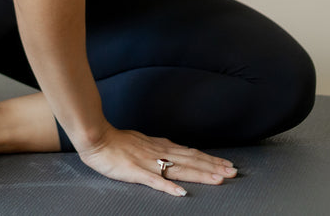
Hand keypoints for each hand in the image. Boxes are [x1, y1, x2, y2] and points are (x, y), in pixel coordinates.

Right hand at [76, 127, 237, 195]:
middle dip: (213, 166)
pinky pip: (154, 181)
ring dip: (200, 174)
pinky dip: (169, 186)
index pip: (191, 153)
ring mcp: (148, 162)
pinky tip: (181, 193)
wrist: (96, 137)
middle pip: (191, 160)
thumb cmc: (115, 141)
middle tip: (232, 172)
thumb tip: (173, 150)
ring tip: (218, 179)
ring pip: (180, 169)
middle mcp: (159, 153)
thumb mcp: (143, 141)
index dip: (210, 159)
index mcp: (161, 146)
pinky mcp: (136, 172)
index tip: (227, 164)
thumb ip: (158, 147)